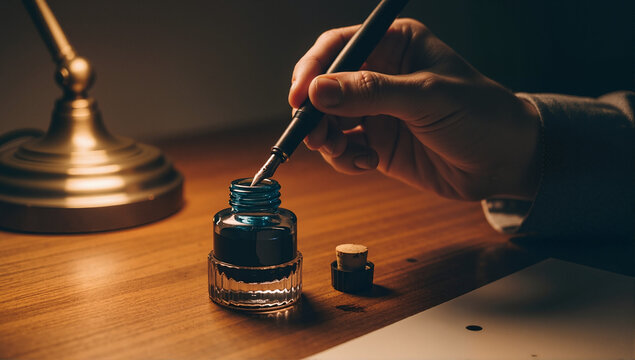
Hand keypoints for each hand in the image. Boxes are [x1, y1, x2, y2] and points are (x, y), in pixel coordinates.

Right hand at [289, 19, 540, 200]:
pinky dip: (345, 159)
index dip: (313, 69)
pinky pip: (344, 149)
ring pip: (329, 120)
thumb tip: (317, 90)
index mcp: (395, 46)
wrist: (506, 162)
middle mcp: (380, 76)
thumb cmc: (480, 115)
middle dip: (314, 111)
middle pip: (325, 87)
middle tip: (313, 134)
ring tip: (342, 152)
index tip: (300, 97)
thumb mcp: (427, 97)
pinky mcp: (378, 143)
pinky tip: (368, 163)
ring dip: (326, 138)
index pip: (339, 47)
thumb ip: (371, 92)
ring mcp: (377, 111)